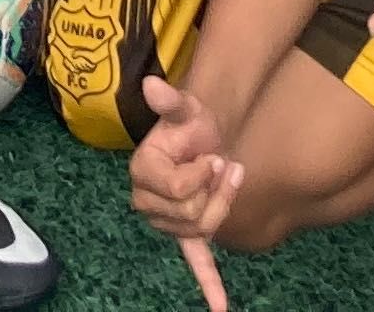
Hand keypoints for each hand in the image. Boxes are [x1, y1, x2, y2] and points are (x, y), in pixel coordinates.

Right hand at [128, 76, 243, 305]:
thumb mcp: (186, 108)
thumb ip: (171, 100)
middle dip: (217, 191)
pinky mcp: (187, 233)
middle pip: (192, 215)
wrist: (206, 133)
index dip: (202, 175)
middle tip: (225, 165)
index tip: (211, 155)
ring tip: (230, 177)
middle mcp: (147, 200)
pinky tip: (220, 308)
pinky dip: (210, 285)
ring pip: (203, 230)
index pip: (179, 191)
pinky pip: (195, 262)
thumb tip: (152, 84)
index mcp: (143, 172)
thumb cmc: (192, 122)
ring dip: (224, 204)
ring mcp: (166, 220)